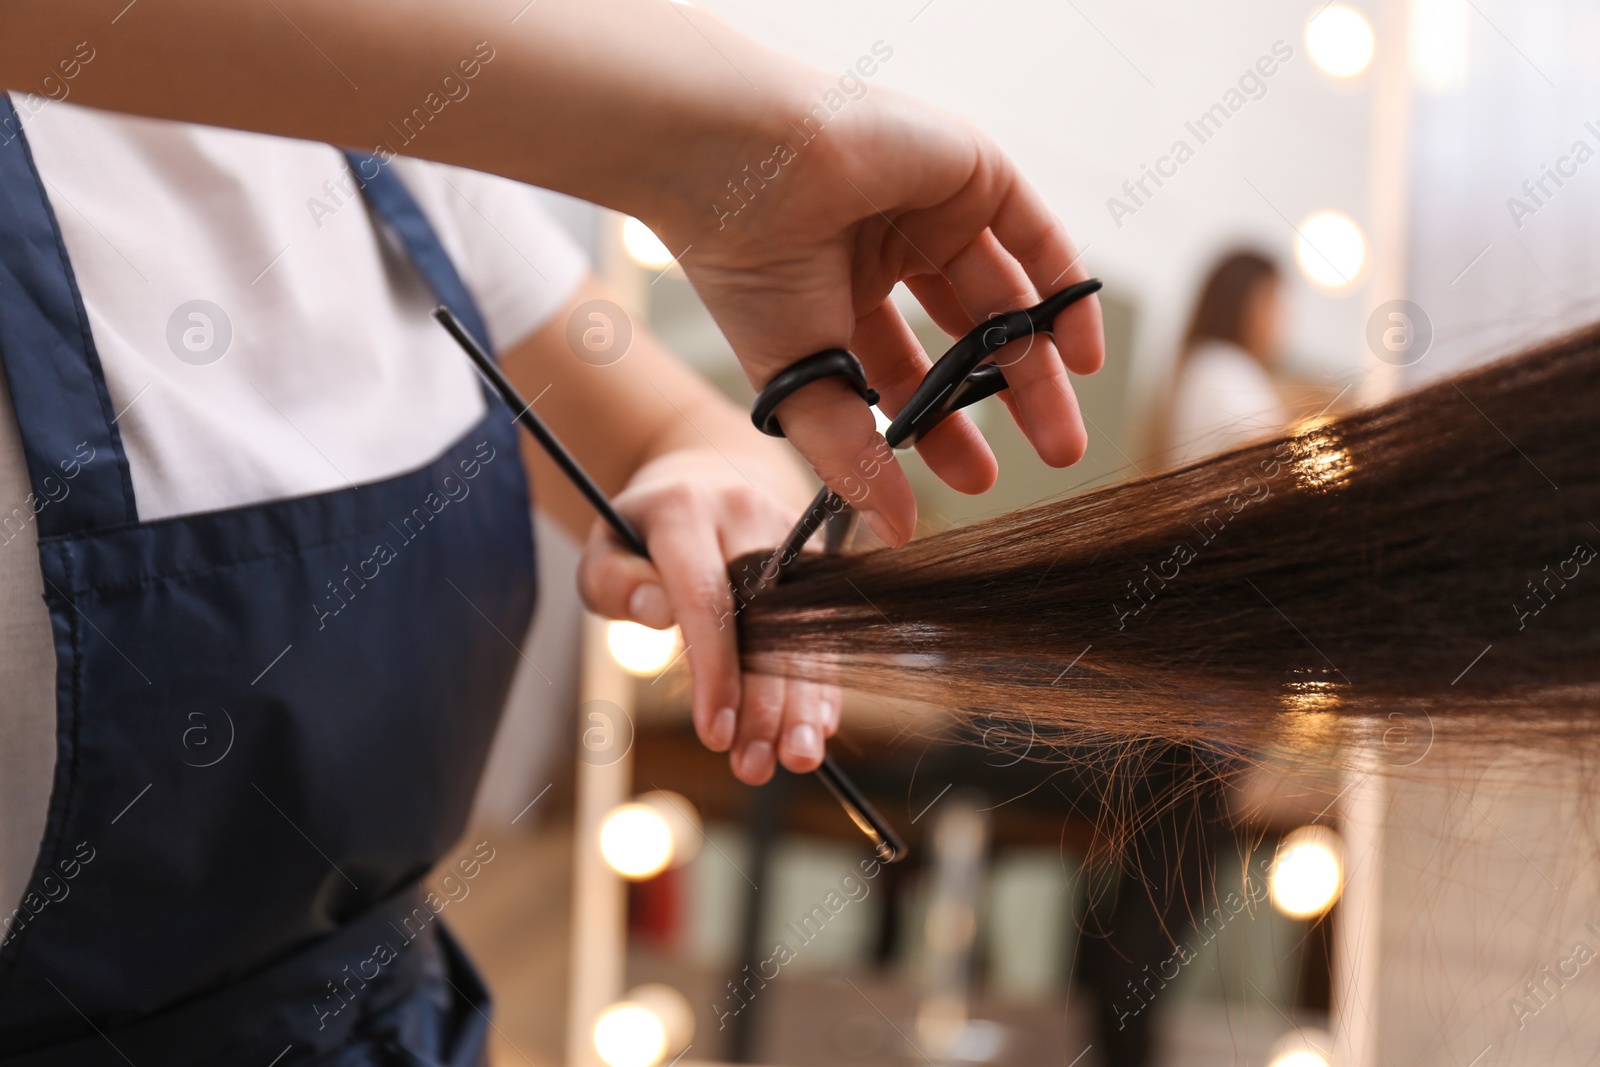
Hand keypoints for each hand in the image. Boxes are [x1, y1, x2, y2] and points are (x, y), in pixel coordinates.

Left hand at [575, 448, 836, 784]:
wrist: (700, 478)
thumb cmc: (642, 535)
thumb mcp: (604, 551)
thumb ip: (614, 583)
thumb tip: (656, 614)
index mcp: (685, 512)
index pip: (706, 597)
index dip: (715, 671)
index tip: (713, 734)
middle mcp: (747, 516)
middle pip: (767, 619)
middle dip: (765, 702)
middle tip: (752, 767)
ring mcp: (790, 535)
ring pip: (805, 628)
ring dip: (803, 701)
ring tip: (796, 759)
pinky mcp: (816, 558)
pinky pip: (822, 628)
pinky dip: (822, 682)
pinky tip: (818, 728)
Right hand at [654, 75, 1104, 546]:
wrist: (737, 165)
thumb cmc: (747, 268)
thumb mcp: (805, 381)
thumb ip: (854, 456)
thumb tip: (897, 532)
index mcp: (841, 290)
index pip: (908, 369)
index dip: (944, 425)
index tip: (979, 480)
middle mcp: (889, 245)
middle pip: (970, 336)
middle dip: (1011, 401)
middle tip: (1051, 458)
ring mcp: (932, 205)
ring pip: (1008, 294)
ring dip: (1043, 361)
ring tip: (1064, 433)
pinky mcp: (970, 168)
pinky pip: (1035, 235)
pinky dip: (1063, 291)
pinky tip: (1079, 353)